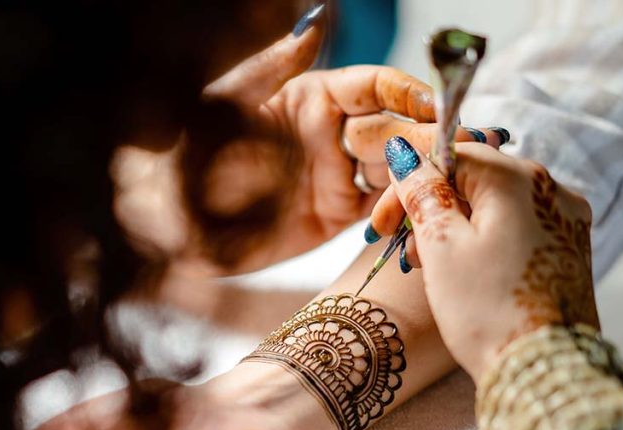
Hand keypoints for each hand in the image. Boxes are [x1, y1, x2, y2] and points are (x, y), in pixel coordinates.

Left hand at [115, 13, 503, 273]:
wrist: (166, 217)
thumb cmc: (187, 147)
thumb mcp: (230, 97)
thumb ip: (277, 62)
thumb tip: (318, 18)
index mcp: (313, 95)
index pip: (376, 86)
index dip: (409, 93)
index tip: (434, 105)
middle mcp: (332, 133)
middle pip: (396, 129)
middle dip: (426, 138)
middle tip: (456, 152)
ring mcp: (337, 175)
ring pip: (396, 170)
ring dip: (421, 176)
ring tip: (439, 188)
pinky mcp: (335, 216)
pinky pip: (380, 209)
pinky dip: (401, 211)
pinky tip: (411, 216)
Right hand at [375, 136, 597, 379]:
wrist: (541, 371)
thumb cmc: (489, 310)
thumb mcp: (441, 247)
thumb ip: (422, 193)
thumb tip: (406, 155)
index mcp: (520, 179)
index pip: (452, 155)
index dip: (410, 183)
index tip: (384, 222)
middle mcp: (552, 191)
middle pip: (475, 179)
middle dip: (432, 207)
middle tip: (401, 247)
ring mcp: (566, 222)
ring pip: (495, 206)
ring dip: (455, 227)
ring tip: (429, 266)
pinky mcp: (569, 251)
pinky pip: (517, 229)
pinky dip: (484, 242)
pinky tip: (464, 272)